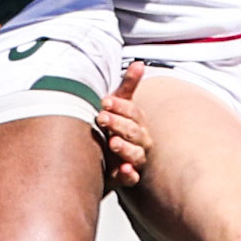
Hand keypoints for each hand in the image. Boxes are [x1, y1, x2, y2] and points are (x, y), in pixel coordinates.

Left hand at [97, 61, 150, 187]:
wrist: (107, 156)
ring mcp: (134, 159)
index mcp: (137, 121)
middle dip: (119, 124)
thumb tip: (139, 63)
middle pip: (134, 132)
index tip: (104, 102)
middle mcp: (140, 140)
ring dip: (125, 148)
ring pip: (136, 155)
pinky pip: (132, 178)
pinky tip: (122, 170)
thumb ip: (128, 86)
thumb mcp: (118, 105)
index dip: (121, 107)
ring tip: (112, 143)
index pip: (133, 112)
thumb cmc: (115, 125)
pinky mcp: (126, 176)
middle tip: (101, 118)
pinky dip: (128, 175)